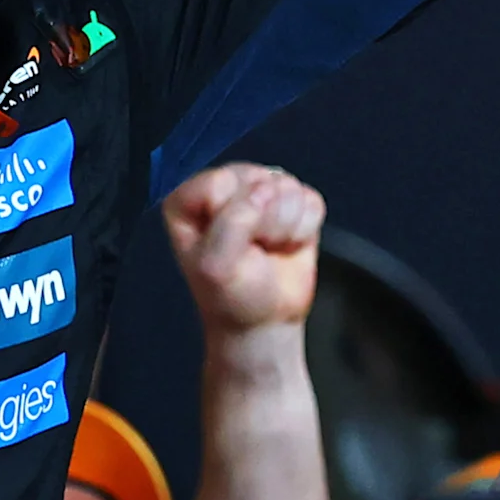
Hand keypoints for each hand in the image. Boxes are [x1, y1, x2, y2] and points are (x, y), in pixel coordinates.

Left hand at [162, 163, 326, 336]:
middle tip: (251, 250)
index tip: (229, 246)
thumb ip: (232, 223)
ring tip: (267, 248)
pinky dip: (304, 229)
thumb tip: (264, 191)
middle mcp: (223, 187)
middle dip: (261, 221)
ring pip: (287, 187)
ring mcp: (261, 190)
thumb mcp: (216, 266)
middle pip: (256, 179)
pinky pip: (310, 200)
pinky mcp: (293, 200)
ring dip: (283, 227)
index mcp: (188, 199)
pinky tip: (286, 244)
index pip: (219, 182)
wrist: (265, 320)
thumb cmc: (231, 296)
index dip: (232, 216)